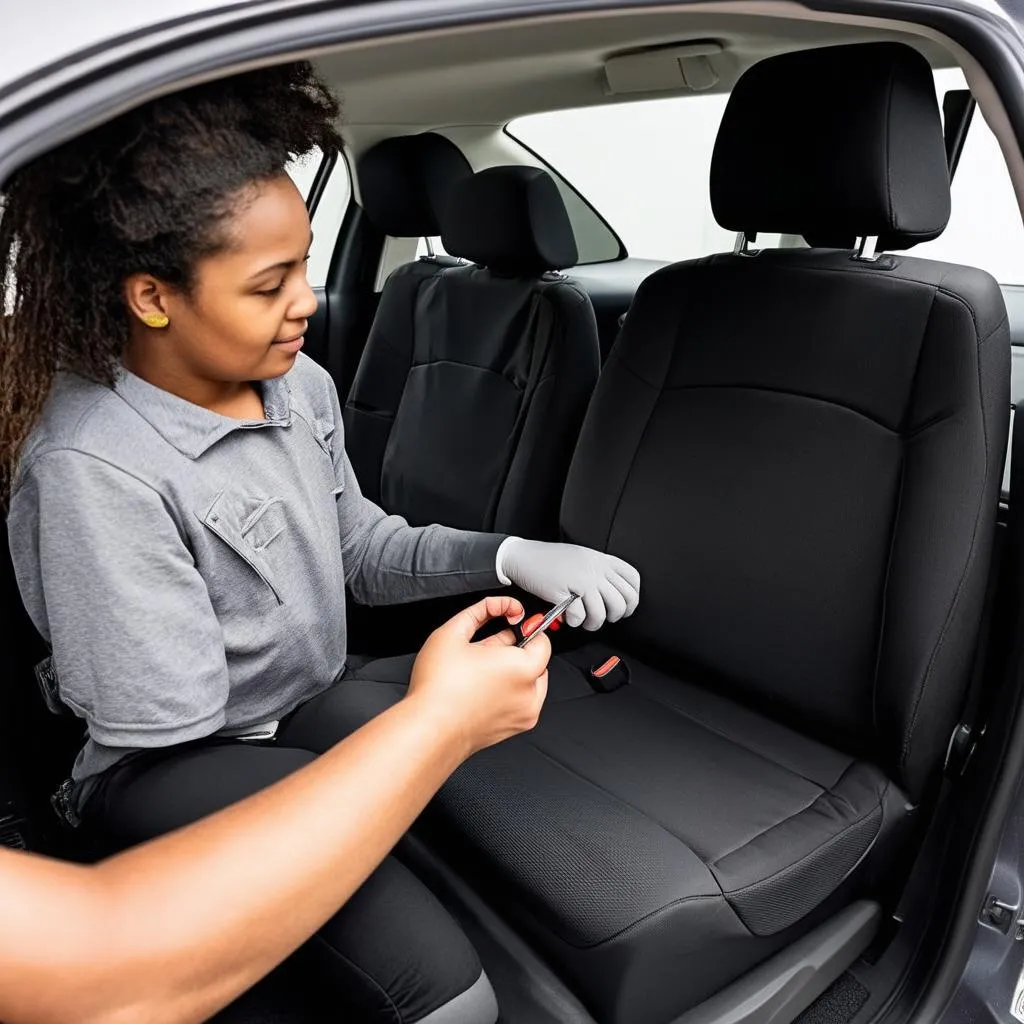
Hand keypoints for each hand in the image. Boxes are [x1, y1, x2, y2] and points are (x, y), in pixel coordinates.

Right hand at [407, 596, 550, 757]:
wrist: (430, 729)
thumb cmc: (438, 688)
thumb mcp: (453, 632)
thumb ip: (482, 610)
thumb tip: (498, 605)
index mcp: (522, 667)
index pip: (542, 640)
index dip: (525, 628)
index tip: (511, 624)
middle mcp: (530, 692)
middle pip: (537, 661)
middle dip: (516, 651)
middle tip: (487, 651)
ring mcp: (525, 714)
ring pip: (531, 682)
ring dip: (514, 673)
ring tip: (482, 672)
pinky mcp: (516, 728)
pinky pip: (523, 702)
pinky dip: (510, 693)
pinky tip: (483, 689)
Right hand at [496, 538, 639, 630]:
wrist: (523, 557)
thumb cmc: (549, 560)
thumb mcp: (582, 557)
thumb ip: (598, 571)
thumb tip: (613, 594)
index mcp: (600, 560)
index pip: (632, 580)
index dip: (631, 600)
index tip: (623, 607)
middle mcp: (594, 569)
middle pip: (621, 602)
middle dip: (613, 616)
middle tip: (601, 616)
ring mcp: (580, 581)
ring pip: (602, 614)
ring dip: (593, 623)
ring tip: (583, 621)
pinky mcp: (564, 593)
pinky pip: (579, 617)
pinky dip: (574, 621)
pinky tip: (568, 616)